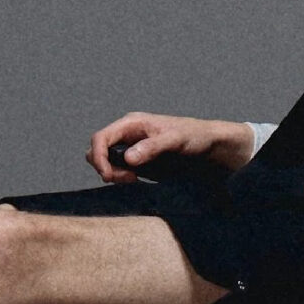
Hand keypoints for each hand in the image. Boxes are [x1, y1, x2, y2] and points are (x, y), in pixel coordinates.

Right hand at [86, 113, 254, 181]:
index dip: (98, 157)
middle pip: (97, 149)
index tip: (108, 175)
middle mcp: (127, 134)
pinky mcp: (136, 160)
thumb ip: (151, 147)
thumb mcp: (174, 140)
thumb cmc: (193, 136)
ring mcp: (130, 147)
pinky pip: (117, 168)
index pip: (100, 138)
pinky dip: (119, 177)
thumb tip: (128, 158)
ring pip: (105, 160)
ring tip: (132, 179)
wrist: (207, 144)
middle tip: (126, 179)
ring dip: (112, 173)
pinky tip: (136, 179)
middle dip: (104, 166)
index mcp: (131, 123)